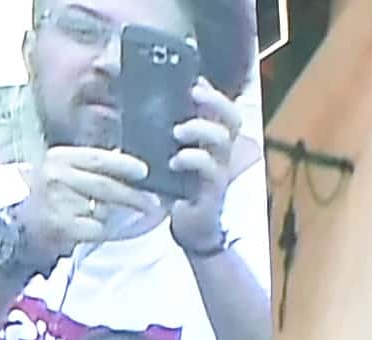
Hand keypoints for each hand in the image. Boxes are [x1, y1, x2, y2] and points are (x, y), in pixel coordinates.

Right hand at [19, 142, 152, 258]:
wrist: (10, 231)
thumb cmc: (39, 201)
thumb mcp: (57, 172)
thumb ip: (86, 167)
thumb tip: (125, 163)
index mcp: (58, 158)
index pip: (100, 159)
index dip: (125, 165)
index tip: (144, 173)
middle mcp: (56, 176)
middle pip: (105, 185)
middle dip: (133, 196)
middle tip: (152, 203)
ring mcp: (57, 202)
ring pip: (102, 209)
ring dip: (112, 216)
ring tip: (116, 218)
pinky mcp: (59, 226)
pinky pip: (95, 229)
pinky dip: (102, 232)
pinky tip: (99, 232)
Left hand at [161, 81, 243, 253]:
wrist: (188, 229)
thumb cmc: (178, 190)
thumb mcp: (170, 159)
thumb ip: (164, 139)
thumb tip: (139, 114)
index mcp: (214, 141)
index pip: (222, 109)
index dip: (212, 92)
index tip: (194, 79)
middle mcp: (223, 152)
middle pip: (232, 117)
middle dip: (216, 100)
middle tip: (194, 93)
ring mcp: (221, 169)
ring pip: (223, 139)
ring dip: (200, 129)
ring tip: (178, 131)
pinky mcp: (214, 189)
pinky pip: (211, 168)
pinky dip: (193, 159)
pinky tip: (176, 160)